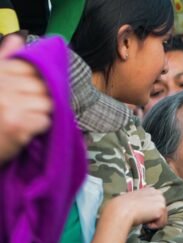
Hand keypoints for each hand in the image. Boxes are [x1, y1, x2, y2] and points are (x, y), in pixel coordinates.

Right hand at [0, 35, 52, 164]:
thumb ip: (4, 60)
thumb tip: (17, 37)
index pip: (31, 68)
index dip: (37, 83)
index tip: (29, 94)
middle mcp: (1, 86)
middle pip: (42, 87)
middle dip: (41, 100)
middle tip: (28, 112)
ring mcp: (7, 105)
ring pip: (47, 104)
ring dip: (42, 115)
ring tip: (24, 123)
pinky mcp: (16, 124)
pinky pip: (45, 121)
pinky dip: (40, 128)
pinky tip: (25, 133)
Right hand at [103, 187, 167, 227]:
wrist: (122, 210)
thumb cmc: (123, 207)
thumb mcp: (134, 200)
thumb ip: (142, 201)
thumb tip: (144, 210)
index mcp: (151, 190)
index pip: (157, 203)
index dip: (150, 211)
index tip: (142, 213)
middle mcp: (158, 193)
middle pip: (162, 211)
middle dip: (153, 216)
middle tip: (141, 216)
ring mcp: (161, 200)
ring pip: (162, 218)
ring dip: (153, 221)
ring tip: (142, 218)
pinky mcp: (161, 209)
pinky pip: (161, 223)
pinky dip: (153, 226)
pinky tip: (145, 221)